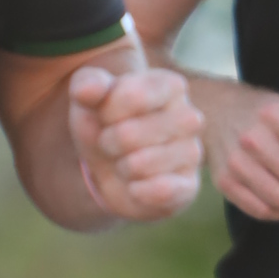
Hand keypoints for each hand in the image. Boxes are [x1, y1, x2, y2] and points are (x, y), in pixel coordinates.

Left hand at [67, 59, 201, 220]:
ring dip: (121, 167)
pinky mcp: (188, 187)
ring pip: (138, 165)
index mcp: (171, 86)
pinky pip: (160, 192)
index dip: (105, 113)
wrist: (112, 164)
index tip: (107, 115)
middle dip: (108, 142)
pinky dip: (137, 191)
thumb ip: (86, 85)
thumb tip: (86, 89)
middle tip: (114, 142)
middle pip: (128, 135)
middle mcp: (189, 117)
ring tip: (126, 161)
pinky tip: (136, 185)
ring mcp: (193, 153)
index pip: (131, 96)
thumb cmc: (105, 122)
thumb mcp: (90, 99)